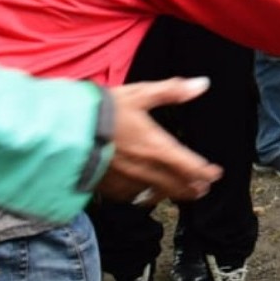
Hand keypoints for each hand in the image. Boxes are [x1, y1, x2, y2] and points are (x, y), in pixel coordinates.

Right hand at [98, 78, 221, 203]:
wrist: (63, 129)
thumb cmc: (103, 109)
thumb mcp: (139, 94)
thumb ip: (172, 91)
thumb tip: (202, 84)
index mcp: (156, 146)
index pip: (189, 165)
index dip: (205, 172)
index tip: (216, 174)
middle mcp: (145, 167)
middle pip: (176, 184)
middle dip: (193, 187)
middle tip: (203, 189)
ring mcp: (126, 180)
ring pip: (156, 193)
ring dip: (172, 194)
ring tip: (182, 194)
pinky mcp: (107, 186)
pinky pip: (131, 196)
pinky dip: (143, 196)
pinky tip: (145, 194)